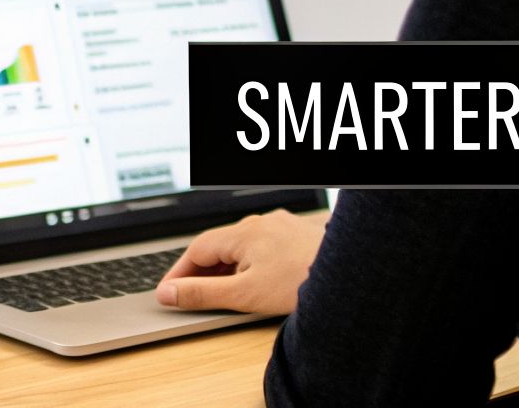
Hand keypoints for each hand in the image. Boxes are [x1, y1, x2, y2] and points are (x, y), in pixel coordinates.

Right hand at [155, 208, 327, 313]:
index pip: (196, 249)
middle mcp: (261, 223)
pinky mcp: (298, 235)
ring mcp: (281, 226)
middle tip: (191, 295)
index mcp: (243, 233)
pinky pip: (264, 246)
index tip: (168, 291)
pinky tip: (258, 280)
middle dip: (202, 271)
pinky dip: (251, 263)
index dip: (179, 272)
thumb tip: (169, 293)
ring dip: (227, 267)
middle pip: (219, 245)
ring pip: (242, 246)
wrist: (350, 277)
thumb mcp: (243, 295)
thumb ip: (202, 294)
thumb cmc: (302, 284)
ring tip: (223, 292)